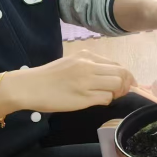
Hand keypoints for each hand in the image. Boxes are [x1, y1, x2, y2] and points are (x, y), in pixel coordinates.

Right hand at [5, 51, 134, 111]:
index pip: (116, 64)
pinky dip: (106, 100)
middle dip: (126, 84)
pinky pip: (106, 98)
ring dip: (117, 93)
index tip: (126, 84)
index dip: (126, 75)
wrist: (29, 87)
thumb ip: (91, 66)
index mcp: (86, 56)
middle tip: (121, 92)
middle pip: (121, 74)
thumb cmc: (49, 77)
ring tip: (109, 96)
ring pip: (116, 85)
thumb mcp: (71, 63)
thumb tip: (111, 76)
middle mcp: (89, 66)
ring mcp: (86, 81)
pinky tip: (97, 101)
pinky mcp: (83, 97)